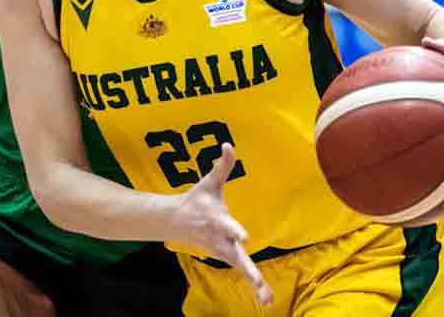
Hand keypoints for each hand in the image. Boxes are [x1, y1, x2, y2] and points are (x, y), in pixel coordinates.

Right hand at [171, 143, 273, 306]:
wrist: (176, 222)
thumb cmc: (197, 199)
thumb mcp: (208, 182)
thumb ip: (222, 166)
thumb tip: (228, 144)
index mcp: (215, 220)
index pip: (226, 225)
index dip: (235, 229)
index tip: (244, 236)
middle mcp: (219, 239)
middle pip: (234, 255)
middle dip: (246, 267)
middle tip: (256, 280)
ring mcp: (223, 251)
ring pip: (240, 268)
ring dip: (254, 283)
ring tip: (267, 298)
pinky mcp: (228, 258)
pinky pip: (243, 272)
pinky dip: (254, 286)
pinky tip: (267, 299)